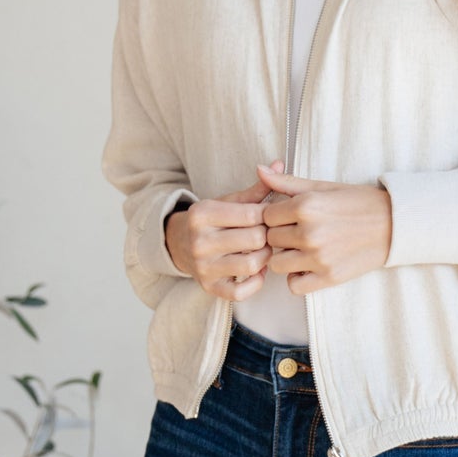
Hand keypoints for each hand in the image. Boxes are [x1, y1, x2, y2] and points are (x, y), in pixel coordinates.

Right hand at [165, 164, 285, 297]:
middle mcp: (200, 241)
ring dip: (265, 258)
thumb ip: (256, 188)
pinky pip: (241, 292)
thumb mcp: (228, 201)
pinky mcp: (209, 287)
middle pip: (256, 239)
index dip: (268, 216)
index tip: (268, 217)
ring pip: (253, 264)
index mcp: (202, 214)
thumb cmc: (211, 221)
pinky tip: (256, 271)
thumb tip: (279, 164)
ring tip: (263, 250)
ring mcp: (203, 267)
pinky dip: (255, 282)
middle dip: (267, 236)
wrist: (178, 244)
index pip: (252, 214)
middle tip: (268, 235)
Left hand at [253, 162, 392, 291]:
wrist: (393, 225)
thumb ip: (288, 182)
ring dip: (285, 257)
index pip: (266, 216)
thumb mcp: (323, 187)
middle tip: (296, 232)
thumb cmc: (359, 203)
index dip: (274, 216)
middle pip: (270, 239)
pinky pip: (294, 285)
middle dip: (280, 236)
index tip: (287, 217)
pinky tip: (307, 266)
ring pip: (277, 263)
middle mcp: (309, 232)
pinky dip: (296, 277)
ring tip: (301, 249)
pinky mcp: (328, 277)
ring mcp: (318, 257)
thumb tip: (259, 170)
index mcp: (306, 206)